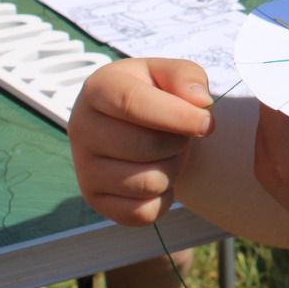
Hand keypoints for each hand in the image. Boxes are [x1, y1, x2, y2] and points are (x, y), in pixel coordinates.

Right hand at [67, 58, 215, 225]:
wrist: (136, 124)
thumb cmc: (155, 95)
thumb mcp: (170, 74)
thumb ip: (187, 77)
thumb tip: (199, 101)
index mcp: (97, 89)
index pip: (133, 104)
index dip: (177, 116)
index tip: (206, 123)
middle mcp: (81, 128)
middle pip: (145, 147)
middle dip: (178, 143)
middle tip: (180, 134)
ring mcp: (85, 168)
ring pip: (147, 183)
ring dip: (172, 170)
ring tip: (167, 153)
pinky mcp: (95, 200)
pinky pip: (142, 213)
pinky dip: (162, 200)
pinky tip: (158, 175)